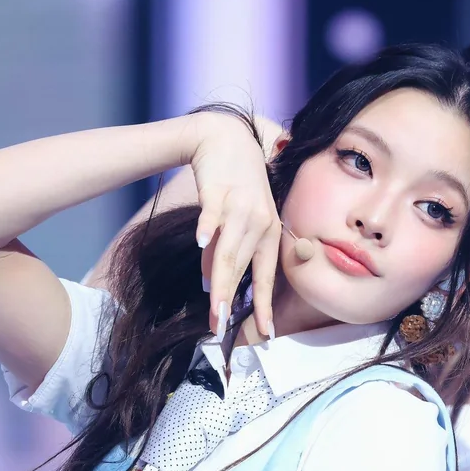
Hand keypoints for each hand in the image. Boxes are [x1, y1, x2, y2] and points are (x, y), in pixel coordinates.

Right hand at [190, 112, 283, 340]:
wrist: (224, 137)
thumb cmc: (235, 182)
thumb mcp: (241, 219)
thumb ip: (229, 251)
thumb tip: (214, 283)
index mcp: (268, 232)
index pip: (266, 276)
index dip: (264, 305)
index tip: (266, 332)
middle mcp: (260, 222)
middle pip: (242, 269)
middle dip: (231, 302)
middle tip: (221, 328)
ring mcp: (241, 207)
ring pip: (228, 251)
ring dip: (221, 281)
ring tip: (214, 308)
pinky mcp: (219, 192)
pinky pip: (213, 215)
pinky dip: (207, 229)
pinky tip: (201, 245)